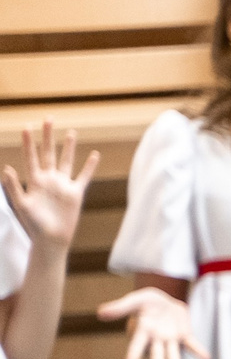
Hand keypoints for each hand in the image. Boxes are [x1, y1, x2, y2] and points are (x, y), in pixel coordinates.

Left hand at [0, 122, 98, 249]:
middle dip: (48, 137)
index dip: (28, 142)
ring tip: (71, 132)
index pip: (30, 157)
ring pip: (66, 161)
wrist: (51, 239)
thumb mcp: (21, 205)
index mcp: (34, 181)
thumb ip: (12, 187)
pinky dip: (89, 166)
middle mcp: (48, 179)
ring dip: (68, 147)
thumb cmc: (33, 225)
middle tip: (48, 119)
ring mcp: (62, 185)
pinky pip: (83, 177)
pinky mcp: (75, 193)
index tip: (26, 127)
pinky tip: (94, 155)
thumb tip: (6, 168)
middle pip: (48, 153)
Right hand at [98, 285, 205, 358]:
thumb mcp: (134, 301)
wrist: (164, 299)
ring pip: (173, 354)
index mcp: (142, 332)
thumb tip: (100, 313)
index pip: (136, 347)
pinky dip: (198, 351)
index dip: (133, 357)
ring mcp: (171, 339)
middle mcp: (156, 340)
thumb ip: (119, 308)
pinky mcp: (184, 335)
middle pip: (156, 357)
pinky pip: (192, 344)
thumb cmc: (146, 302)